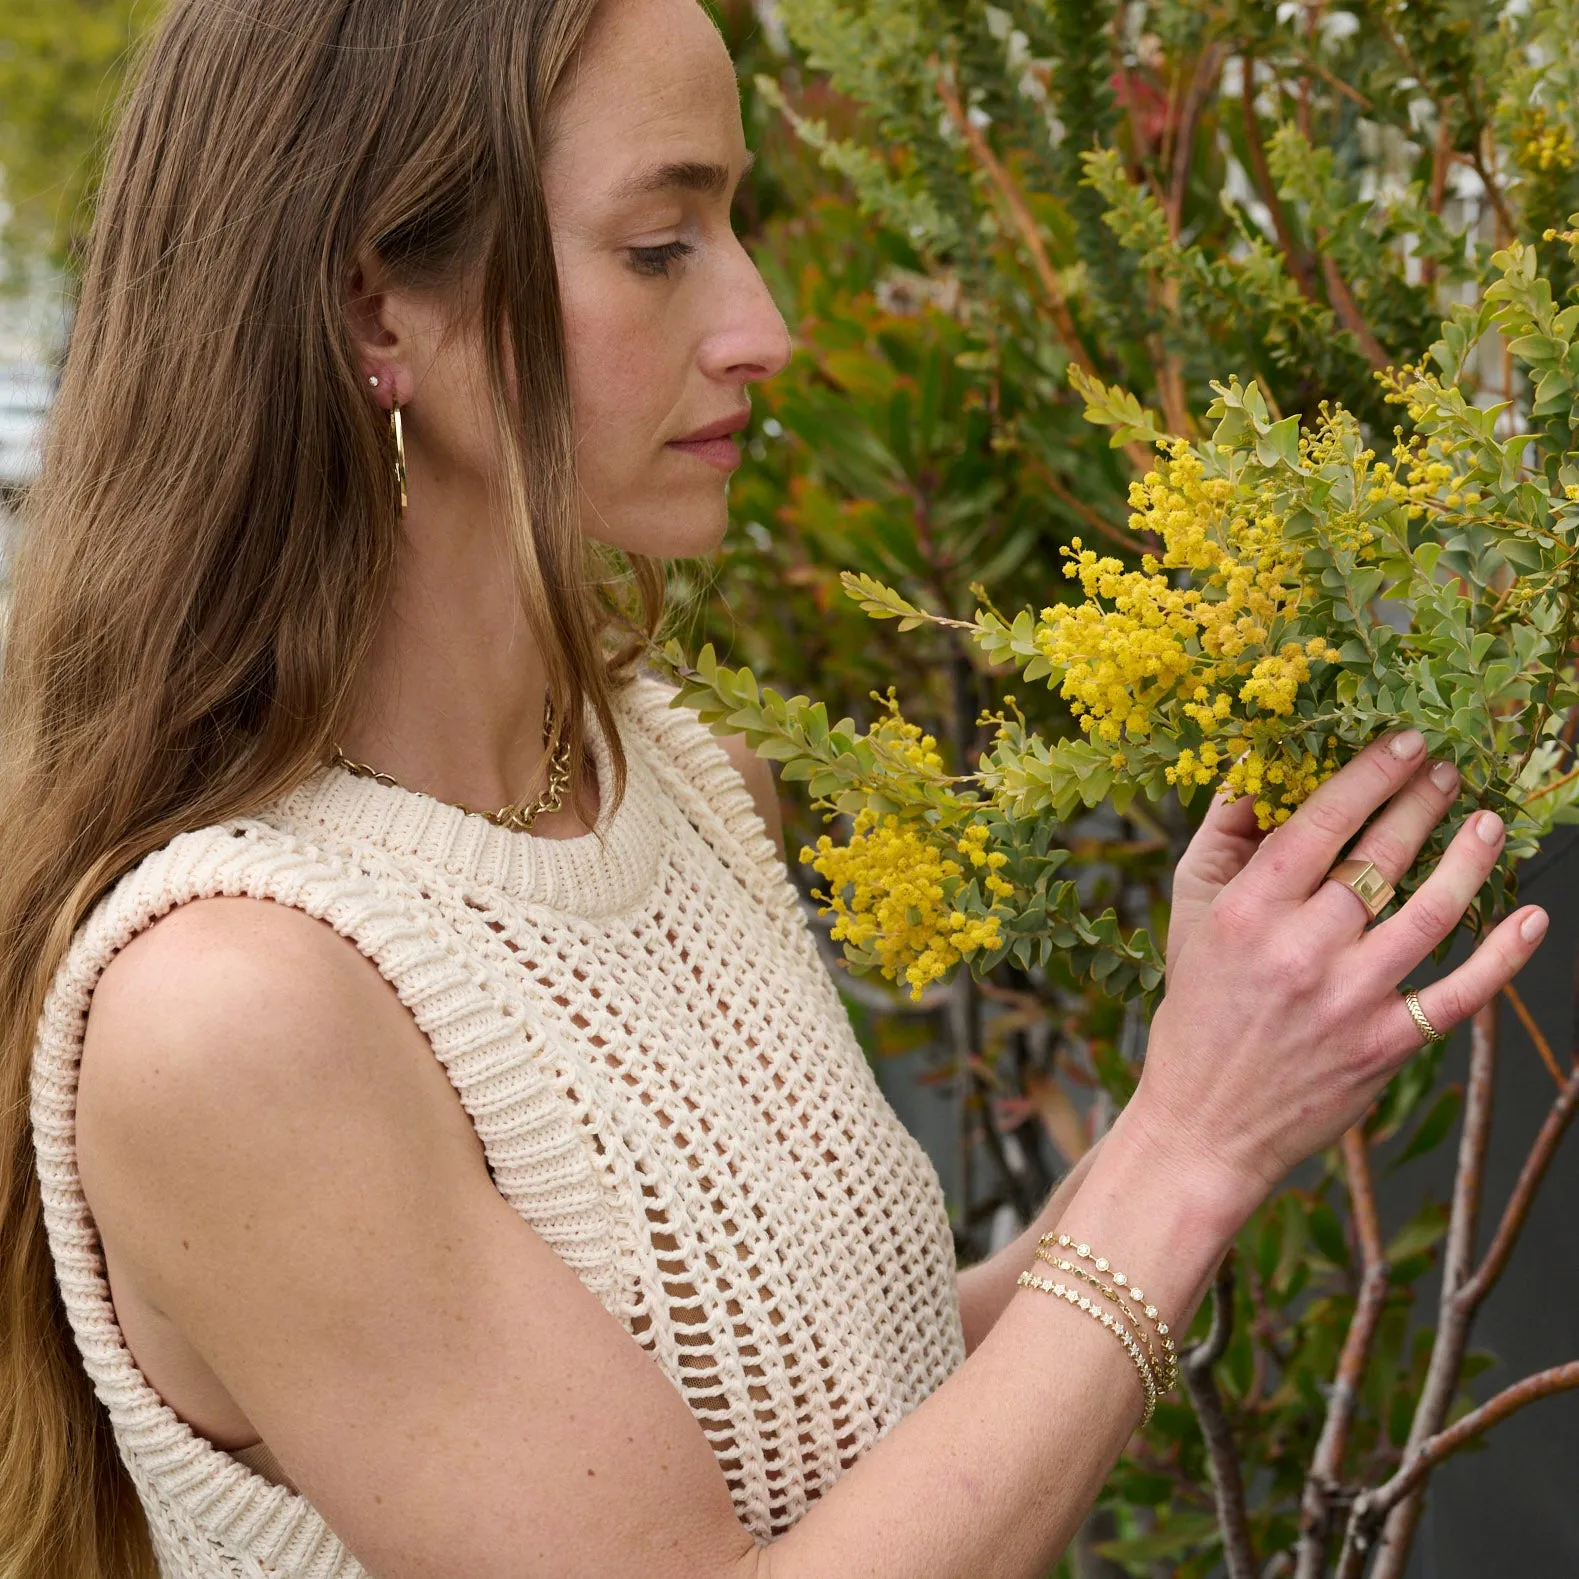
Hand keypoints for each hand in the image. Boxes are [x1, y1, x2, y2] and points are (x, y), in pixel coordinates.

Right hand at [1127, 729, 1548, 1210]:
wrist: (1205, 1123)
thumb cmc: (1196, 1011)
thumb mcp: (1188, 917)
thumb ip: (1221, 840)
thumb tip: (1254, 769)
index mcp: (1246, 911)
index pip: (1322, 821)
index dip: (1372, 774)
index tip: (1405, 743)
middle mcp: (1300, 950)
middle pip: (1380, 857)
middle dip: (1423, 802)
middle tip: (1450, 770)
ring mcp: (1349, 1000)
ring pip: (1430, 913)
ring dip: (1469, 860)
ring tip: (1488, 822)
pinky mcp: (1384, 1047)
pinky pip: (1459, 994)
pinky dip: (1502, 956)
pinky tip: (1530, 919)